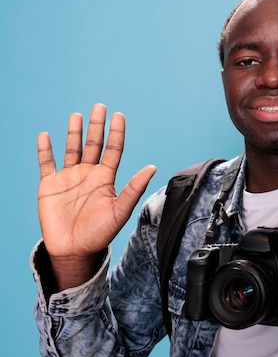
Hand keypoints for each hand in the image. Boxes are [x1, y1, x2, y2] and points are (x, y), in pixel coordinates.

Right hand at [37, 103, 155, 288]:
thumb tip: (152, 167)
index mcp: (106, 179)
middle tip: (100, 106)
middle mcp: (88, 174)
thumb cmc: (100, 233)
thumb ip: (134, 188)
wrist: (74, 250)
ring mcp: (69, 178)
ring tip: (77, 115)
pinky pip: (46, 163)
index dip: (116, 133)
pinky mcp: (50, 185)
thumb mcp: (120, 210)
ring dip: (74, 133)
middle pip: (93, 145)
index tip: (119, 115)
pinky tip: (46, 136)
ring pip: (72, 149)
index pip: (113, 150)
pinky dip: (45, 150)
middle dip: (97, 126)